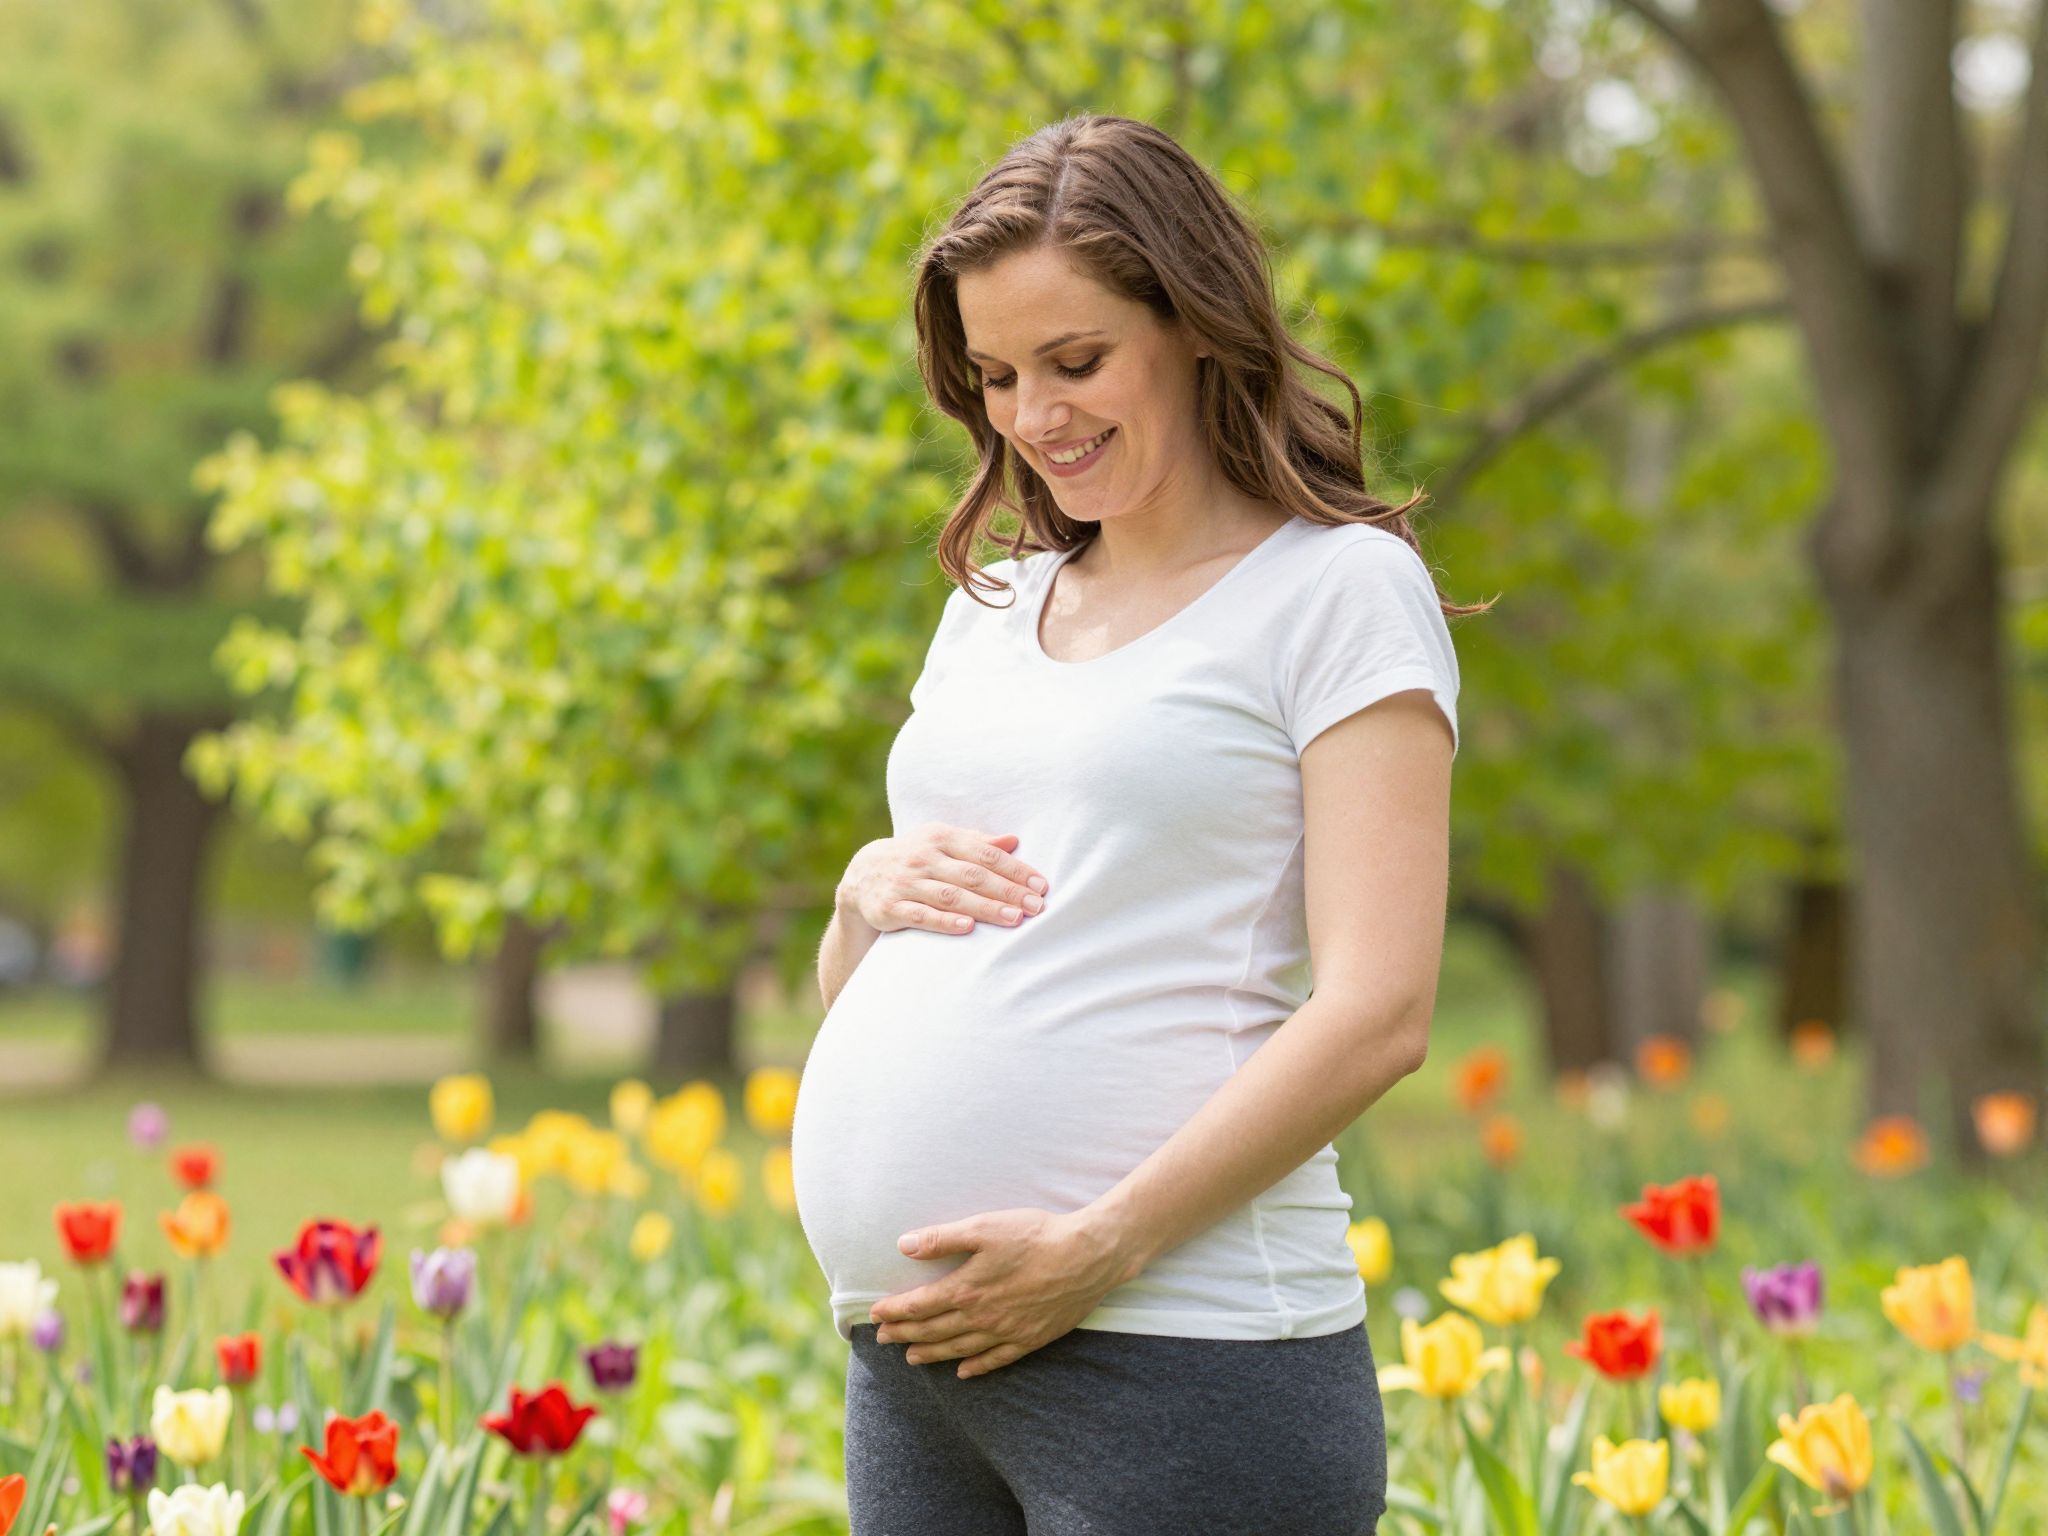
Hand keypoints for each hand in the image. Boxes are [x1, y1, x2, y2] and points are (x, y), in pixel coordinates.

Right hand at [837, 824, 1049, 936]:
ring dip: (985, 908)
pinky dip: (945, 922)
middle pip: (973, 875)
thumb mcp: (941, 842)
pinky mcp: (890, 908)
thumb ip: (977, 842)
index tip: (1041, 885)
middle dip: (1007, 891)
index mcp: (941, 838)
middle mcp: (924, 858)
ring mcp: (906, 883)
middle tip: (1036, 906)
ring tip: (1014, 919)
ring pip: (951, 896)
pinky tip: (968, 928)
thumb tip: (1014, 840)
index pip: (985, 854)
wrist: (862, 875)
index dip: (1014, 869)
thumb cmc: (916, 857)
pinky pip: (921, 916)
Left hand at [867, 1208, 1138, 1378]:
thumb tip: (904, 1245)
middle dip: (905, 1334)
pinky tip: (964, 1372)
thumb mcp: (984, 1227)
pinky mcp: (1029, 1339)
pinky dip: (976, 1367)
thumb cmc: (1035, 1236)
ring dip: (932, 1354)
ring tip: (912, 1358)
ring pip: (959, 1349)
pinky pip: (995, 1360)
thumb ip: (943, 1239)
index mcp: (966, 1289)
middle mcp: (982, 1317)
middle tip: (883, 1338)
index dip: (894, 1311)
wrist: (1087, 1256)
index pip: (919, 1306)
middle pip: (934, 1331)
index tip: (875, 1314)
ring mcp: (1006, 1332)